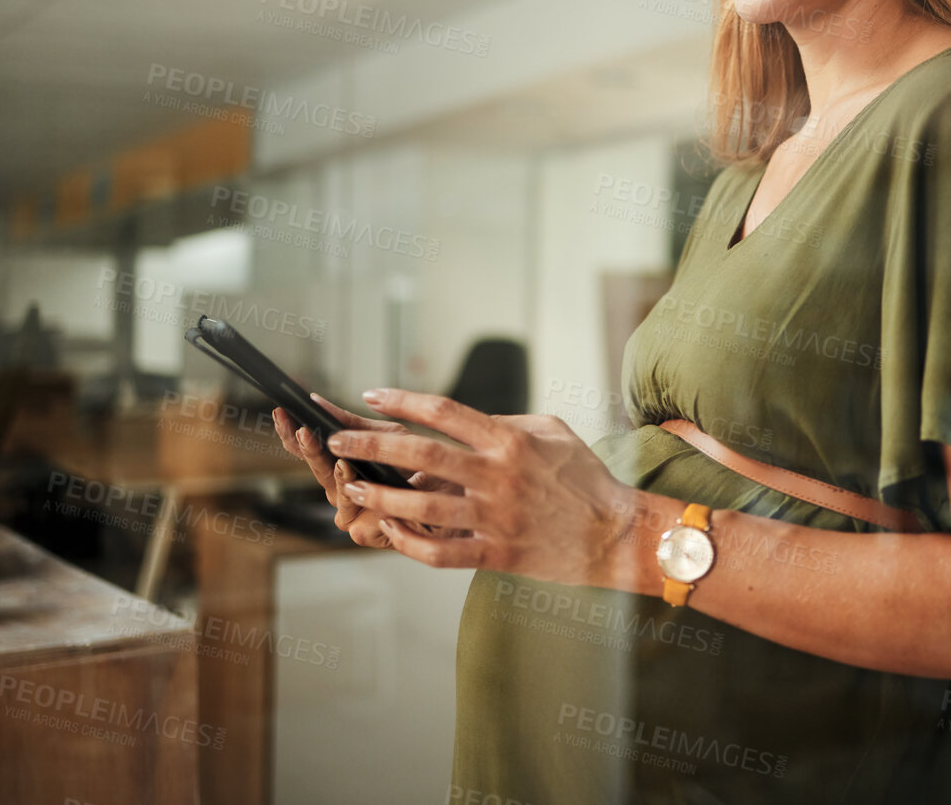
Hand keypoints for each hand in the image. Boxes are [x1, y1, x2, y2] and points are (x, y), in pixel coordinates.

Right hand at [272, 394, 464, 548]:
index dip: (293, 436)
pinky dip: (358, 497)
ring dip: (334, 474)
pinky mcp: (370, 534)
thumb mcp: (392, 436)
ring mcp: (356, 515)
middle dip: (306, 449)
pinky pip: (356, 518)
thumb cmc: (430, 465)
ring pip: (335, 495)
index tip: (283, 413)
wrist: (466, 496)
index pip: (310, 453)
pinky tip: (353, 477)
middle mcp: (345, 494)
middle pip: (316, 472)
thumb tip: (319, 402)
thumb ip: (355, 425)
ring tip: (337, 456)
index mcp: (345, 470)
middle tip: (301, 428)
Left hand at [323, 388, 639, 586]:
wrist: (614, 535)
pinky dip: (409, 543)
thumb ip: (507, 423)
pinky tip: (390, 531)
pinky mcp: (496, 554)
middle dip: (369, 445)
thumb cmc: (585, 479)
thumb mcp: (553, 432)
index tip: (371, 397)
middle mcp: (496, 476)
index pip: (443, 412)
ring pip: (421, 506)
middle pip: (420, 455)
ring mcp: (494, 517)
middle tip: (337, 440)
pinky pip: (440, 552)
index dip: (400, 402)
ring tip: (351, 487)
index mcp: (508, 440)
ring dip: (379, 496)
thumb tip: (466, 420)